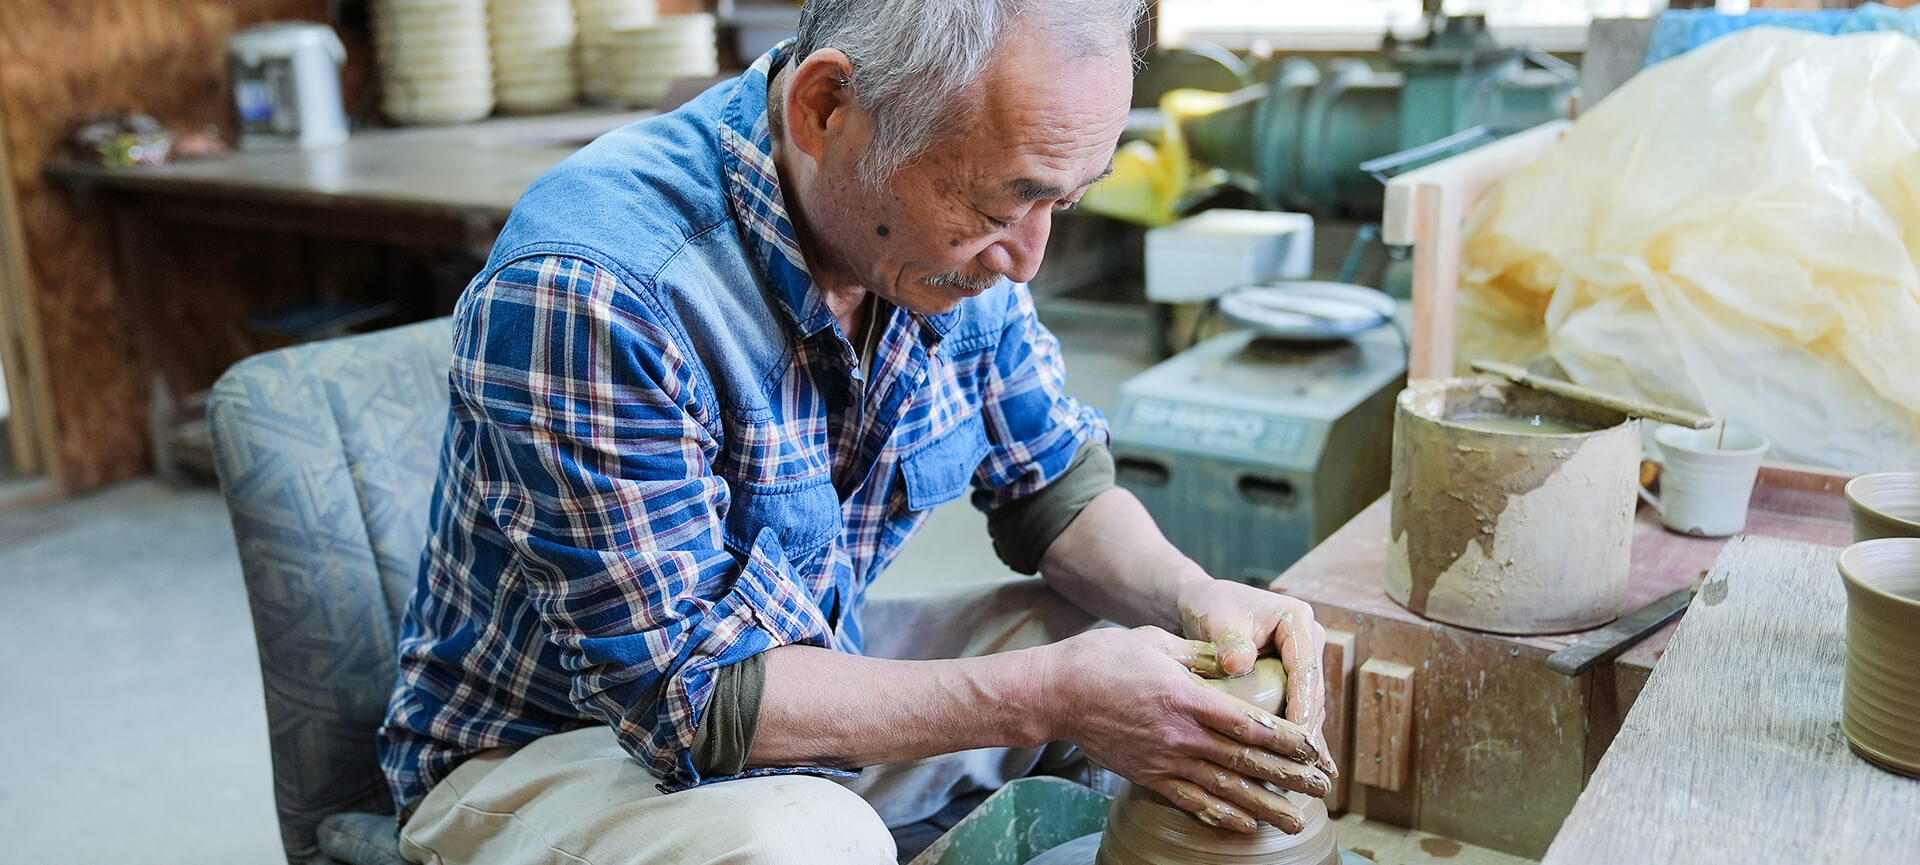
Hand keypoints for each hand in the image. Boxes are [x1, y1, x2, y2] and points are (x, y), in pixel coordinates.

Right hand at [1038, 626, 1331, 832]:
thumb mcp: (1156, 641)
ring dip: (1264, 806)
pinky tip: (1245, 825)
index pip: (1248, 722)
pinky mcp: (1148, 775)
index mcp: (1185, 697)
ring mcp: (1164, 759)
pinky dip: (1220, 815)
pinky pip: (1191, 801)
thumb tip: (1233, 658)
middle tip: (1321, 788)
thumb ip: (1198, 653)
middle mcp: (1180, 734)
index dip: (1286, 738)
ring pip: (1224, 788)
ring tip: (1295, 821)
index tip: (1313, 748)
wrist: (1056, 694)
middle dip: (1288, 777)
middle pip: (1245, 760)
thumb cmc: (1104, 659)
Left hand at [1175, 578, 1335, 778]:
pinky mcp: (1294, 674)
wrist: (1206, 602)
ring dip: (1305, 735)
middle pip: (1313, 689)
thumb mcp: (1218, 620)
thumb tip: (1239, 665)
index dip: (1302, 703)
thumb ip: (1230, 642)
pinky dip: (1298, 732)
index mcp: (1297, 620)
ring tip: (1300, 770)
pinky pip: (1300, 705)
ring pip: (1310, 702)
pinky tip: (1306, 764)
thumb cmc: (1211, 607)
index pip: (1304, 668)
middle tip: (1299, 763)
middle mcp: (1308, 639)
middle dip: (1307, 727)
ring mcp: (1304, 657)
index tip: (1297, 733)